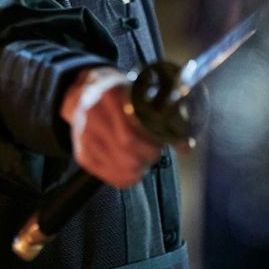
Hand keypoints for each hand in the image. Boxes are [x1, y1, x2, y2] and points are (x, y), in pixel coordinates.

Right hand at [60, 67, 161, 187]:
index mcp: (110, 95)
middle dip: (146, 157)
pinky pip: (106, 175)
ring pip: (117, 166)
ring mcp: (83, 134)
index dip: (150, 145)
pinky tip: (133, 171)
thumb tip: (187, 146)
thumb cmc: (121, 93)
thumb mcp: (141, 91)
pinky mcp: (81, 152)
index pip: (130, 133)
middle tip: (155, 154)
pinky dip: (124, 178)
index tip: (160, 146)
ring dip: (137, 170)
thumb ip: (166, 115)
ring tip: (144, 161)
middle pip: (125, 151)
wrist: (87, 90)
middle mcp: (92, 114)